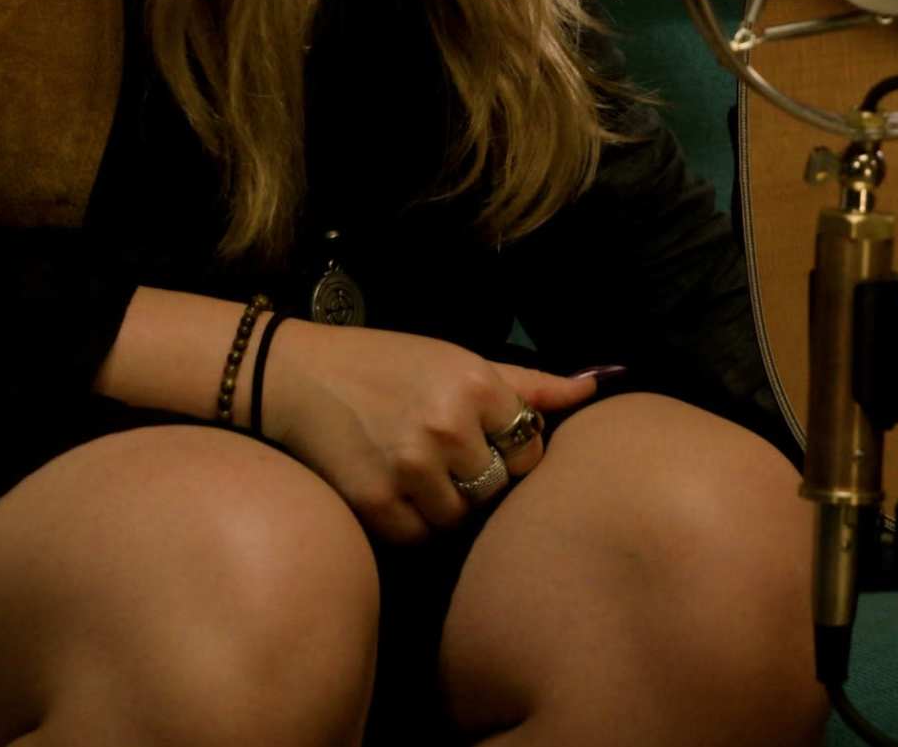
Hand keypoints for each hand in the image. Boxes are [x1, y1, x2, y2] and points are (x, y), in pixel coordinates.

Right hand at [252, 323, 602, 543]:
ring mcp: (410, 468)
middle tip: (449, 462)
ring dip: (448, 507)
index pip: (528, 450)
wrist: (299, 377)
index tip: (482, 441)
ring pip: (461, 519)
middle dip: (481, 482)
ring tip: (422, 477)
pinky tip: (398, 493)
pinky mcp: (376, 503)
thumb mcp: (459, 360)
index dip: (509, 451)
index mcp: (475, 385)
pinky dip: (415, 525)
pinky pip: (421, 537)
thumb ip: (530, 384)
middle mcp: (447, 426)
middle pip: (498, 488)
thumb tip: (599, 385)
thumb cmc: (388, 364)